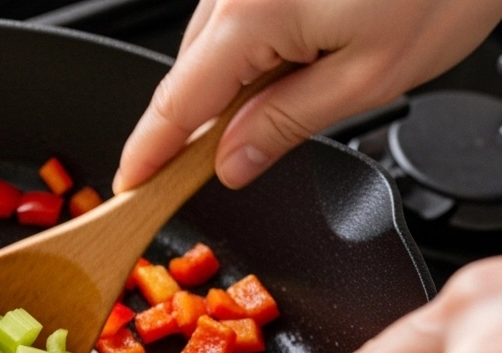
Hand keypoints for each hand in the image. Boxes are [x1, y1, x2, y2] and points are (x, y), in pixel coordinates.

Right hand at [114, 0, 501, 191]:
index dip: (150, 154)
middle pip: (190, 75)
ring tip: (300, 92)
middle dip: (201, 123)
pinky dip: (252, 46)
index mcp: (252, 18)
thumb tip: (231, 163)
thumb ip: (288, 125)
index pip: (177, 106)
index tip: (130, 187)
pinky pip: (238, 14)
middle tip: (231, 164)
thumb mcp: (370, 78)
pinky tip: (302, 54)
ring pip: (214, 44)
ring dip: (233, 82)